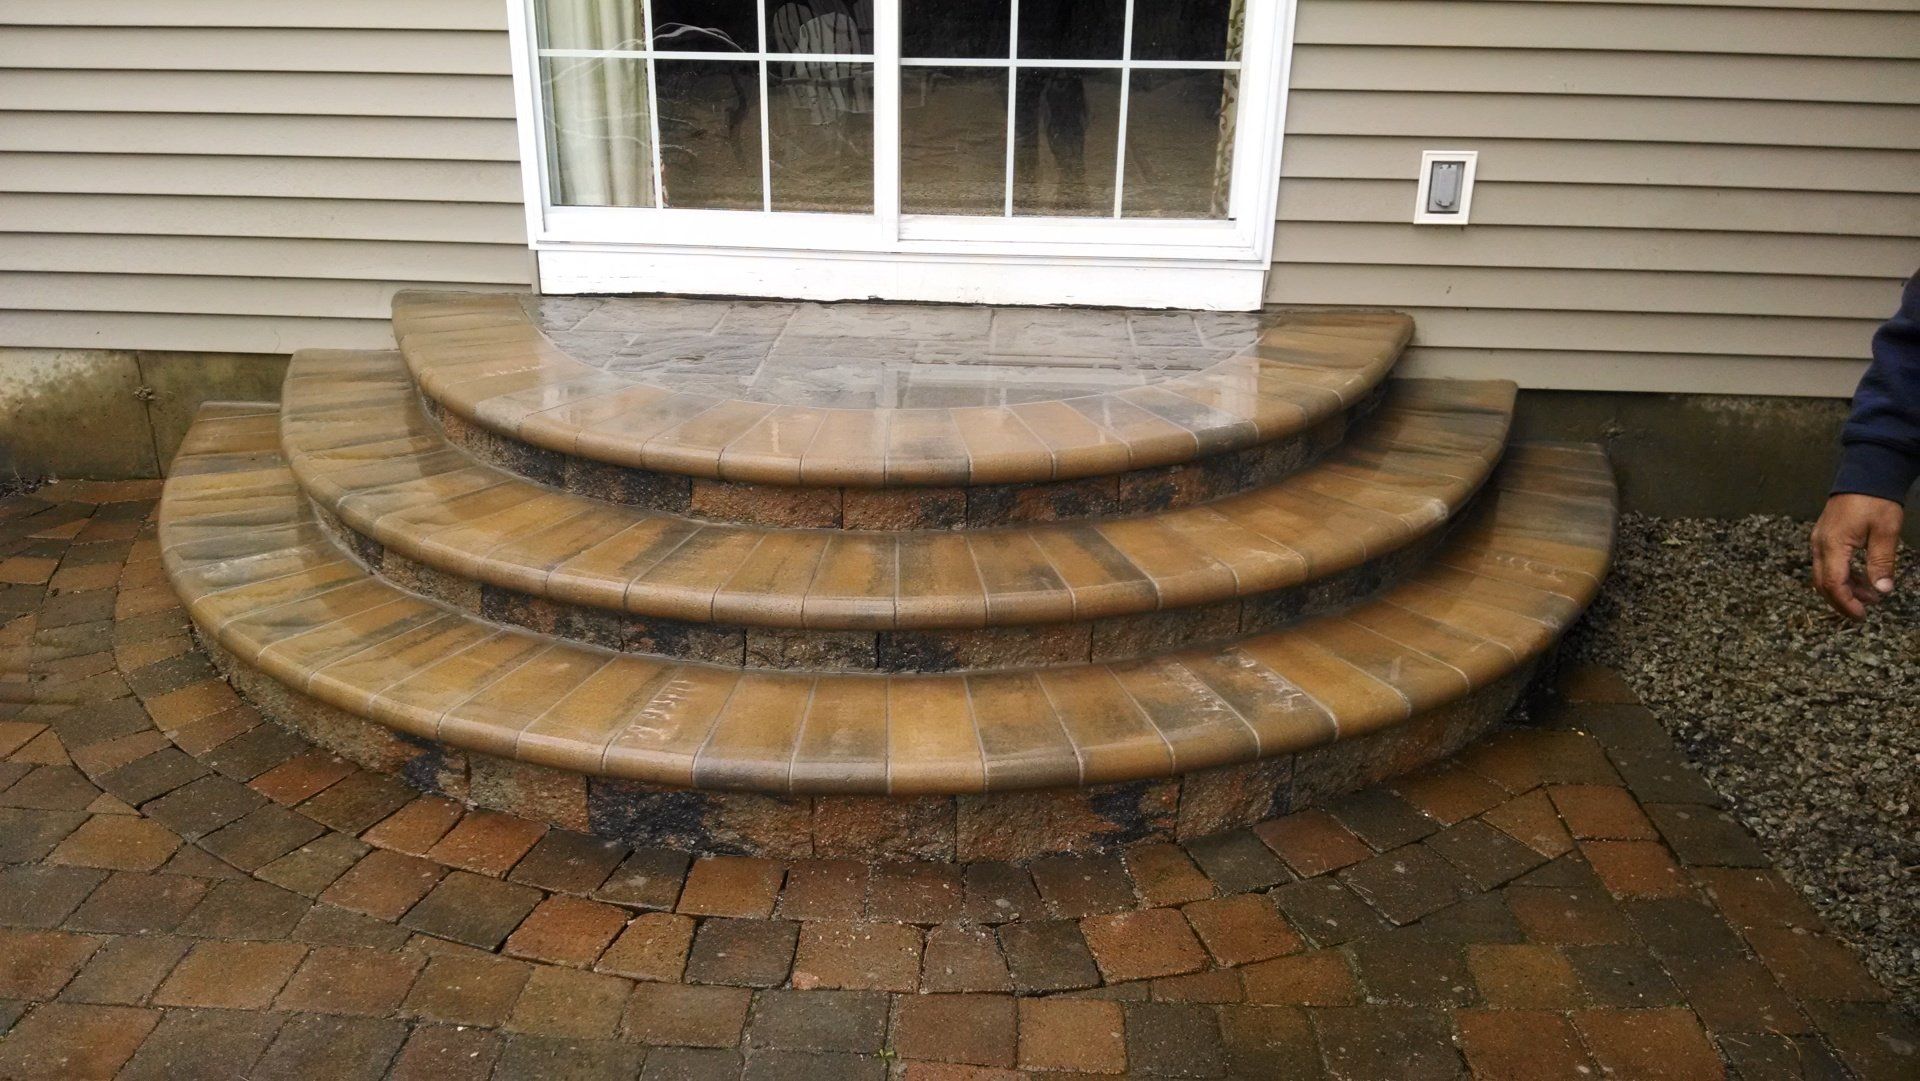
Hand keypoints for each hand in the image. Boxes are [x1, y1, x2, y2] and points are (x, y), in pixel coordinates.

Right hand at [1811, 493, 1904, 618]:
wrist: (1865, 474)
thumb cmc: (1875, 501)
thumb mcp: (1886, 532)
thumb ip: (1882, 562)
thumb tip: (1882, 590)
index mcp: (1833, 545)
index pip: (1834, 583)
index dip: (1846, 603)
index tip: (1862, 616)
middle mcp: (1820, 545)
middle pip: (1822, 584)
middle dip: (1842, 601)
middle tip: (1864, 612)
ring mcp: (1819, 540)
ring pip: (1823, 575)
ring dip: (1843, 589)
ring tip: (1869, 594)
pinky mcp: (1824, 537)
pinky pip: (1827, 564)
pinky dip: (1842, 576)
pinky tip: (1861, 577)